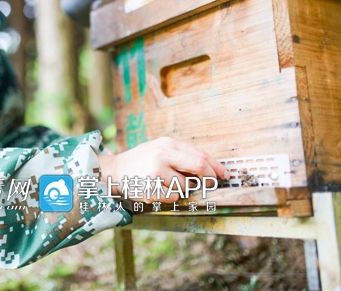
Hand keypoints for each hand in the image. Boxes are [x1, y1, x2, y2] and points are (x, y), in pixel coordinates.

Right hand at [98, 137, 229, 202]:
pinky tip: (158, 189)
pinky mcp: (150, 188)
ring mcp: (155, 172)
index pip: (199, 154)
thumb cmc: (142, 161)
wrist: (115, 170)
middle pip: (198, 168)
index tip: (224, 174)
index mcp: (167, 144)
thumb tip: (212, 168)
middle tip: (210, 184)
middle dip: (208, 178)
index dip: (215, 166)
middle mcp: (162, 155)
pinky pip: (174, 197)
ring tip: (166, 182)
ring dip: (182, 188)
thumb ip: (183, 155)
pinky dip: (171, 196)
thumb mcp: (161, 149)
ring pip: (186, 186)